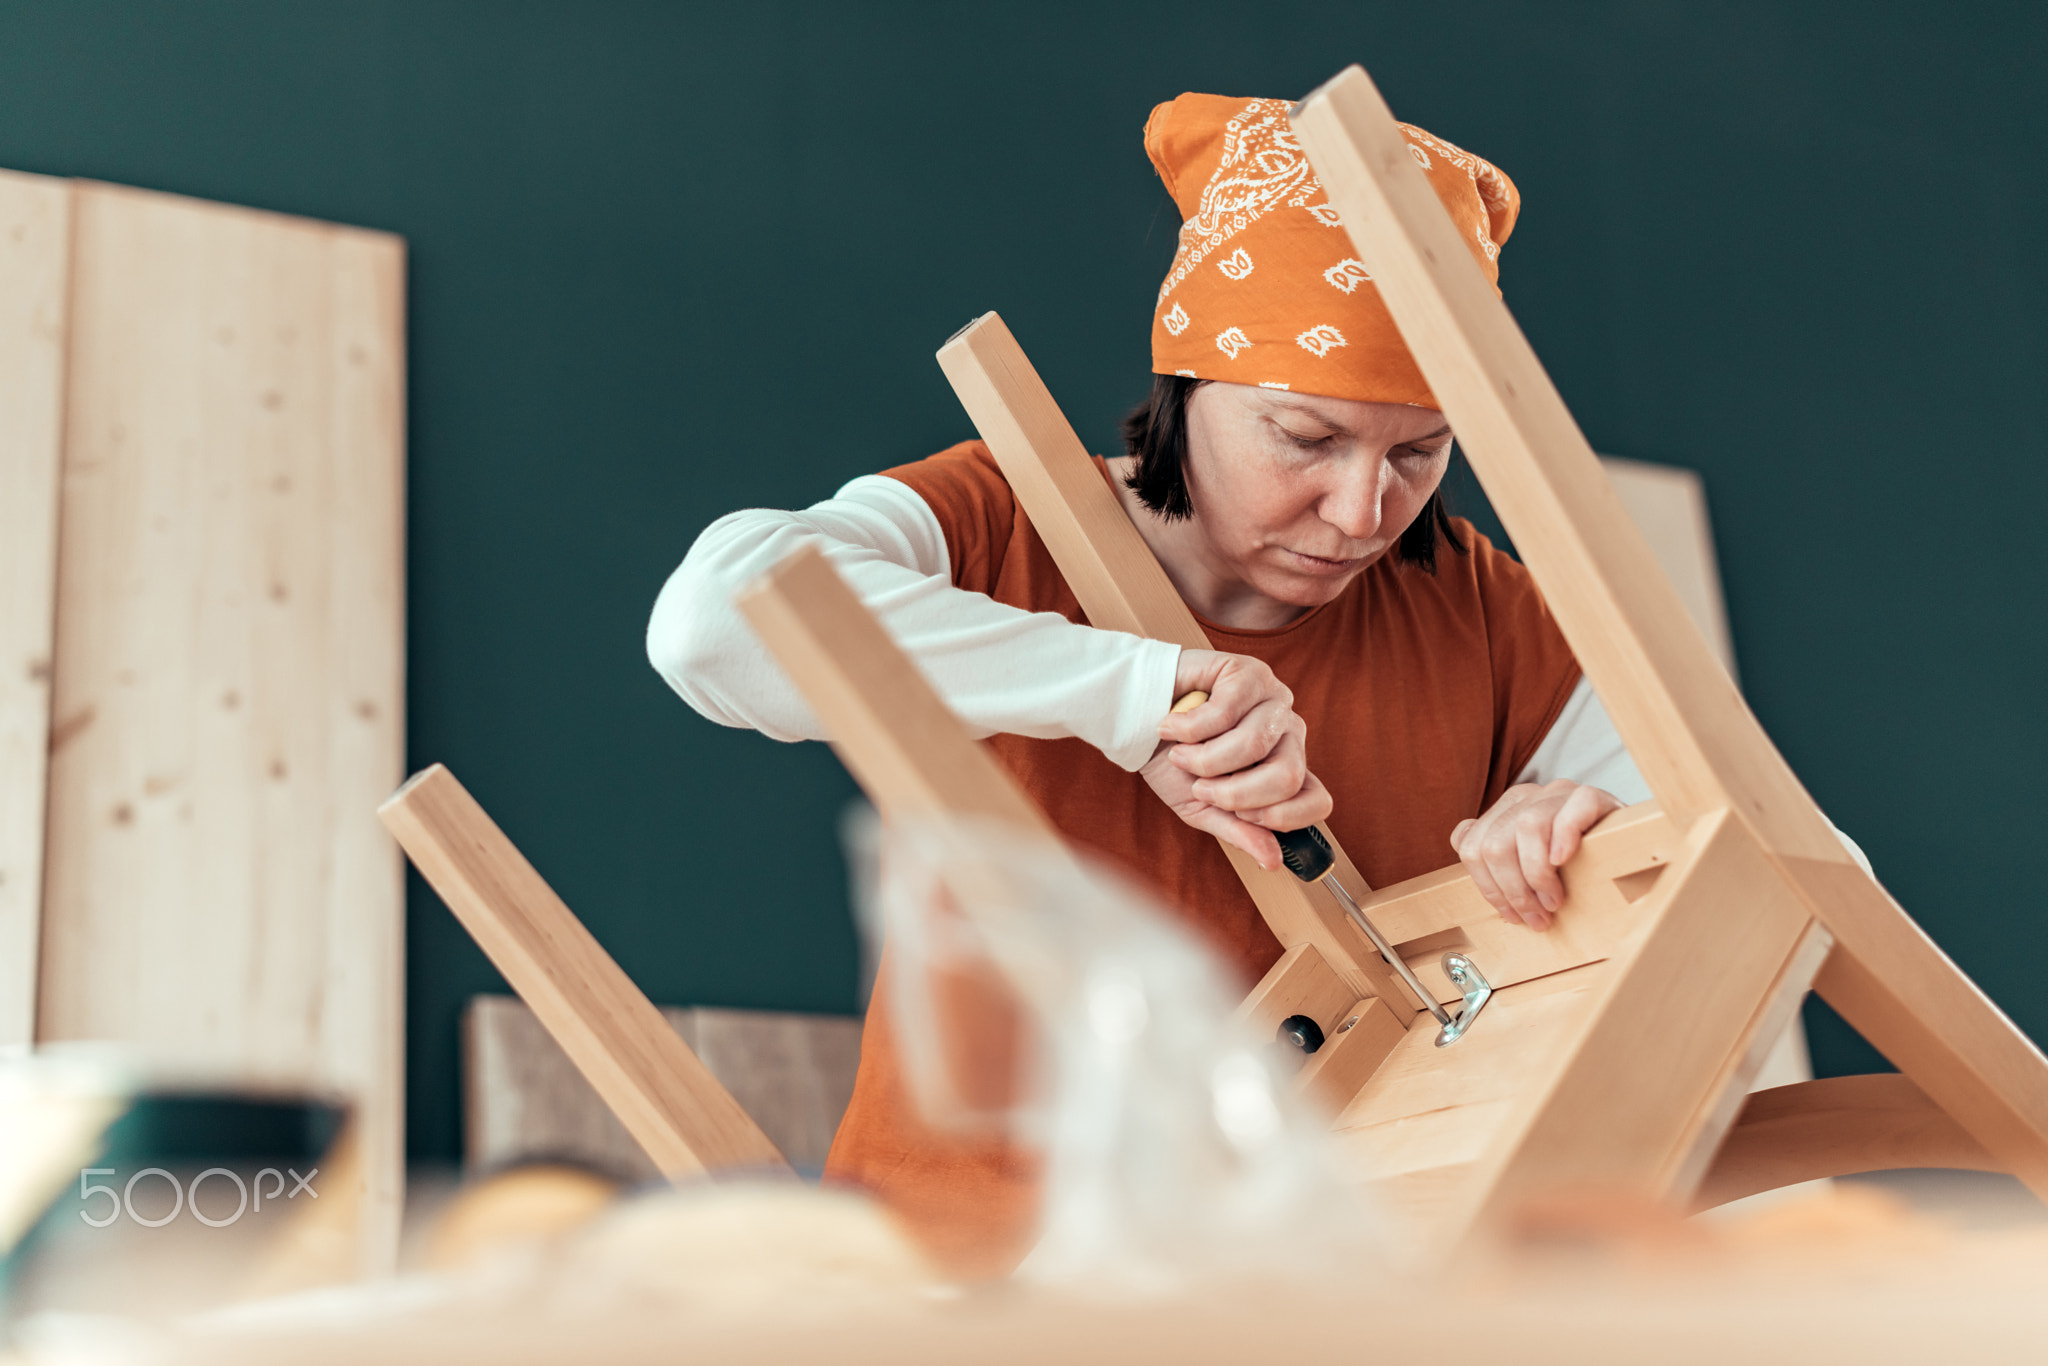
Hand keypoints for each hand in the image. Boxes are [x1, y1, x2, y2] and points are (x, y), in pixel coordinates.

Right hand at [1139, 649, 1331, 870]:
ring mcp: (1272, 700)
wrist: (1134, 720)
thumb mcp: (1202, 808)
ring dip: (1204, 758)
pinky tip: (1171, 726)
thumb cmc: (1170, 762)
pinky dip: (1188, 728)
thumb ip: (1239, 831)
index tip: (1240, 814)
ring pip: (1255, 744)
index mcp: (1284, 769)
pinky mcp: (1247, 672)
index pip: (1317, 801)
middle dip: (1234, 791)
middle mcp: (1287, 733)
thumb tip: (1274, 862)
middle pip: (1288, 776)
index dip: (1281, 817)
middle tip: (1200, 786)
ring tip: (1180, 753)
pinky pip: (1226, 712)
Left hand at [1449, 780, 1622, 931]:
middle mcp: (1529, 797)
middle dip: (1514, 890)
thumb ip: (1495, 852)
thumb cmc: (1578, 862)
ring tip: (1554, 901)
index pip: (1472, 847)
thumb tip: (1461, 841)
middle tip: (1536, 917)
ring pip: (1527, 828)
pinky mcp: (1593, 796)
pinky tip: (1565, 861)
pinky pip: (1572, 810)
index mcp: (1506, 811)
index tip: (1512, 915)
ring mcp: (1560, 794)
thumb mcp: (1530, 861)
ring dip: (1538, 876)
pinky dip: (1564, 838)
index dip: (1488, 888)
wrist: (1630, 848)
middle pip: (1495, 844)